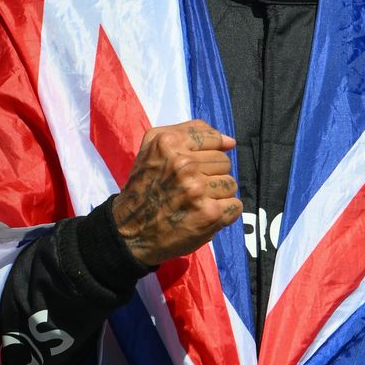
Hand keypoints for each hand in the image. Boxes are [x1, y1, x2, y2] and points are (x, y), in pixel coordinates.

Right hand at [111, 119, 241, 267]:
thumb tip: (230, 141)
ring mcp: (197, 190)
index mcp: (168, 143)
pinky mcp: (209, 213)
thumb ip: (190, 133)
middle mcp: (183, 165)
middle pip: (223, 162)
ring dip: (217, 195)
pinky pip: (235, 205)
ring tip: (195, 202)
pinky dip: (224, 213)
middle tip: (190, 188)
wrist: (129, 231)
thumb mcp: (153, 147)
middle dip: (211, 175)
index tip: (197, 166)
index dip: (208, 153)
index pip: (214, 139)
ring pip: (230, 184)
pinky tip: (203, 215)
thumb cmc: (144, 187)